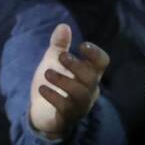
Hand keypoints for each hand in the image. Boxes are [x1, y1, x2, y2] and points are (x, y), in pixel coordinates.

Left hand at [28, 23, 108, 139]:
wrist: (41, 112)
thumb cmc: (53, 84)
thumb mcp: (54, 62)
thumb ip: (59, 46)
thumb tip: (63, 26)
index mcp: (89, 74)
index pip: (102, 63)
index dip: (95, 54)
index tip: (82, 45)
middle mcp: (88, 90)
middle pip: (92, 78)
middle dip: (77, 65)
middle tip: (61, 56)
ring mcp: (79, 105)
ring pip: (80, 93)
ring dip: (64, 80)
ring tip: (47, 73)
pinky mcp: (67, 118)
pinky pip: (66, 108)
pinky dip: (54, 97)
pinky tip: (42, 88)